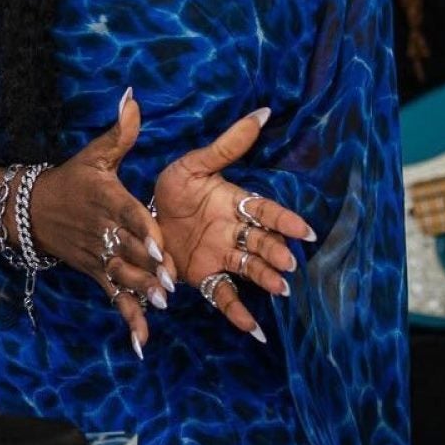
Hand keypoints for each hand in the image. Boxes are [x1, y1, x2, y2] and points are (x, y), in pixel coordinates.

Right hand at [25, 88, 176, 358]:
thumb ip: (121, 132)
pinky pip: (112, 297)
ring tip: (162, 303)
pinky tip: (142, 341)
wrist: (32, 210)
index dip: (144, 232)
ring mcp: (99, 256)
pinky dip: (127, 318)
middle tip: (170, 281)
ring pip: (122, 276)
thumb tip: (133, 98)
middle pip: (128, 251)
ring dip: (141, 292)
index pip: (127, 216)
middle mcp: (103, 232)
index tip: (161, 246)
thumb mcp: (95, 154)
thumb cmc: (72, 179)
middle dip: (149, 268)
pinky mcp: (96, 273)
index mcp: (107, 200)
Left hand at [152, 106, 316, 343]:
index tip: (304, 231)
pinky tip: (254, 331)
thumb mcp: (194, 164)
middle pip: (261, 243)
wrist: (140, 218)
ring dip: (266, 279)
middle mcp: (235, 232)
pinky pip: (226, 296)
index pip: (265, 211)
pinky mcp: (208, 277)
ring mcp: (223, 256)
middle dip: (275, 253)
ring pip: (250, 269)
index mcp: (235, 203)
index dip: (284, 221)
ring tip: (280, 289)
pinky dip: (240, 314)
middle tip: (288, 262)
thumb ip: (227, 145)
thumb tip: (262, 113)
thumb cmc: (172, 188)